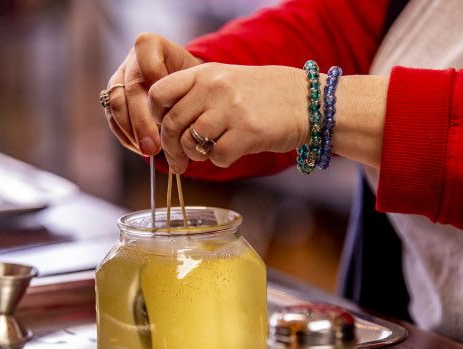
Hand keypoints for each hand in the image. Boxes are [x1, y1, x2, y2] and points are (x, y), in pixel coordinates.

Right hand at [105, 33, 201, 155]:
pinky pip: (113, 119)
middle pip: (131, 88)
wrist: (185, 91)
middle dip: (142, 121)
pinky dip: (127, 137)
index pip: (145, 51)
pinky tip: (141, 149)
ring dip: (132, 132)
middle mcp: (131, 61)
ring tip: (149, 151)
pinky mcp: (112, 100)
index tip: (172, 102)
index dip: (156, 75)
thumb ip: (188, 88)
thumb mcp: (198, 79)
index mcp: (150, 46)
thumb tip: (176, 121)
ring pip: (116, 105)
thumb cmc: (194, 84)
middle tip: (154, 146)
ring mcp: (118, 81)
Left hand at [148, 63, 309, 173]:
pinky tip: (231, 153)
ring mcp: (231, 110)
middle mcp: (215, 88)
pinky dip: (220, 161)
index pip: (158, 93)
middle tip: (178, 160)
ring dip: (194, 155)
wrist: (307, 100)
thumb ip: (195, 96)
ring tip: (207, 153)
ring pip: (190, 142)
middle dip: (171, 148)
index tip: (164, 127)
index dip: (155, 116)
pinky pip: (217, 157)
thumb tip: (164, 126)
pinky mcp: (248, 132)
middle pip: (171, 124)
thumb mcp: (225, 81)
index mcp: (205, 73)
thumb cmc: (263, 96)